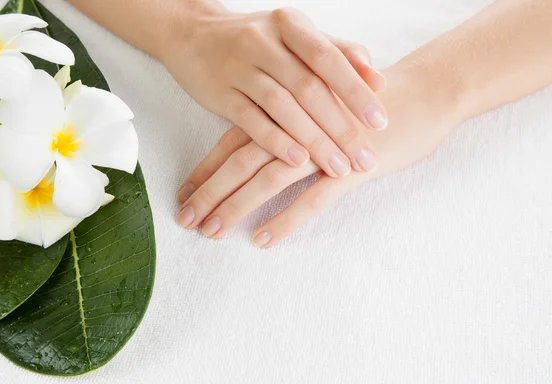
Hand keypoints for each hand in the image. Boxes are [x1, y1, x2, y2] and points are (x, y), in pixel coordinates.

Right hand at [161, 7, 386, 179]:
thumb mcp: (294, 35)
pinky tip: (297, 161)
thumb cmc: (257, 39)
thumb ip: (336, 51)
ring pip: (282, 107)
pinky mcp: (219, 93)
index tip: (380, 122)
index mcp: (290, 25)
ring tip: (339, 167)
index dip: (356, 90)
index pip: (328, 58)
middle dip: (340, 126)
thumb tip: (377, 78)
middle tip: (365, 158)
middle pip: (309, 87)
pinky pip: (250, 120)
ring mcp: (238, 68)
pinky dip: (275, 141)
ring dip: (313, 140)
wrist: (193, 35)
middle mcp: (264, 42)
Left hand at [175, 65, 460, 245]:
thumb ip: (290, 122)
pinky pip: (313, 198)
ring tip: (212, 232)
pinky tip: (263, 239)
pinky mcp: (351, 168)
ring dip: (236, 207)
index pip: (233, 142)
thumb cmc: (367, 103)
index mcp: (286, 111)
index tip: (183, 195)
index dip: (206, 169)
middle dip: (209, 192)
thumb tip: (259, 147)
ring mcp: (323, 147)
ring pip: (268, 179)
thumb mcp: (322, 105)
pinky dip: (286, 219)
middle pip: (240, 162)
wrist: (425, 93)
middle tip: (186, 220)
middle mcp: (297, 128)